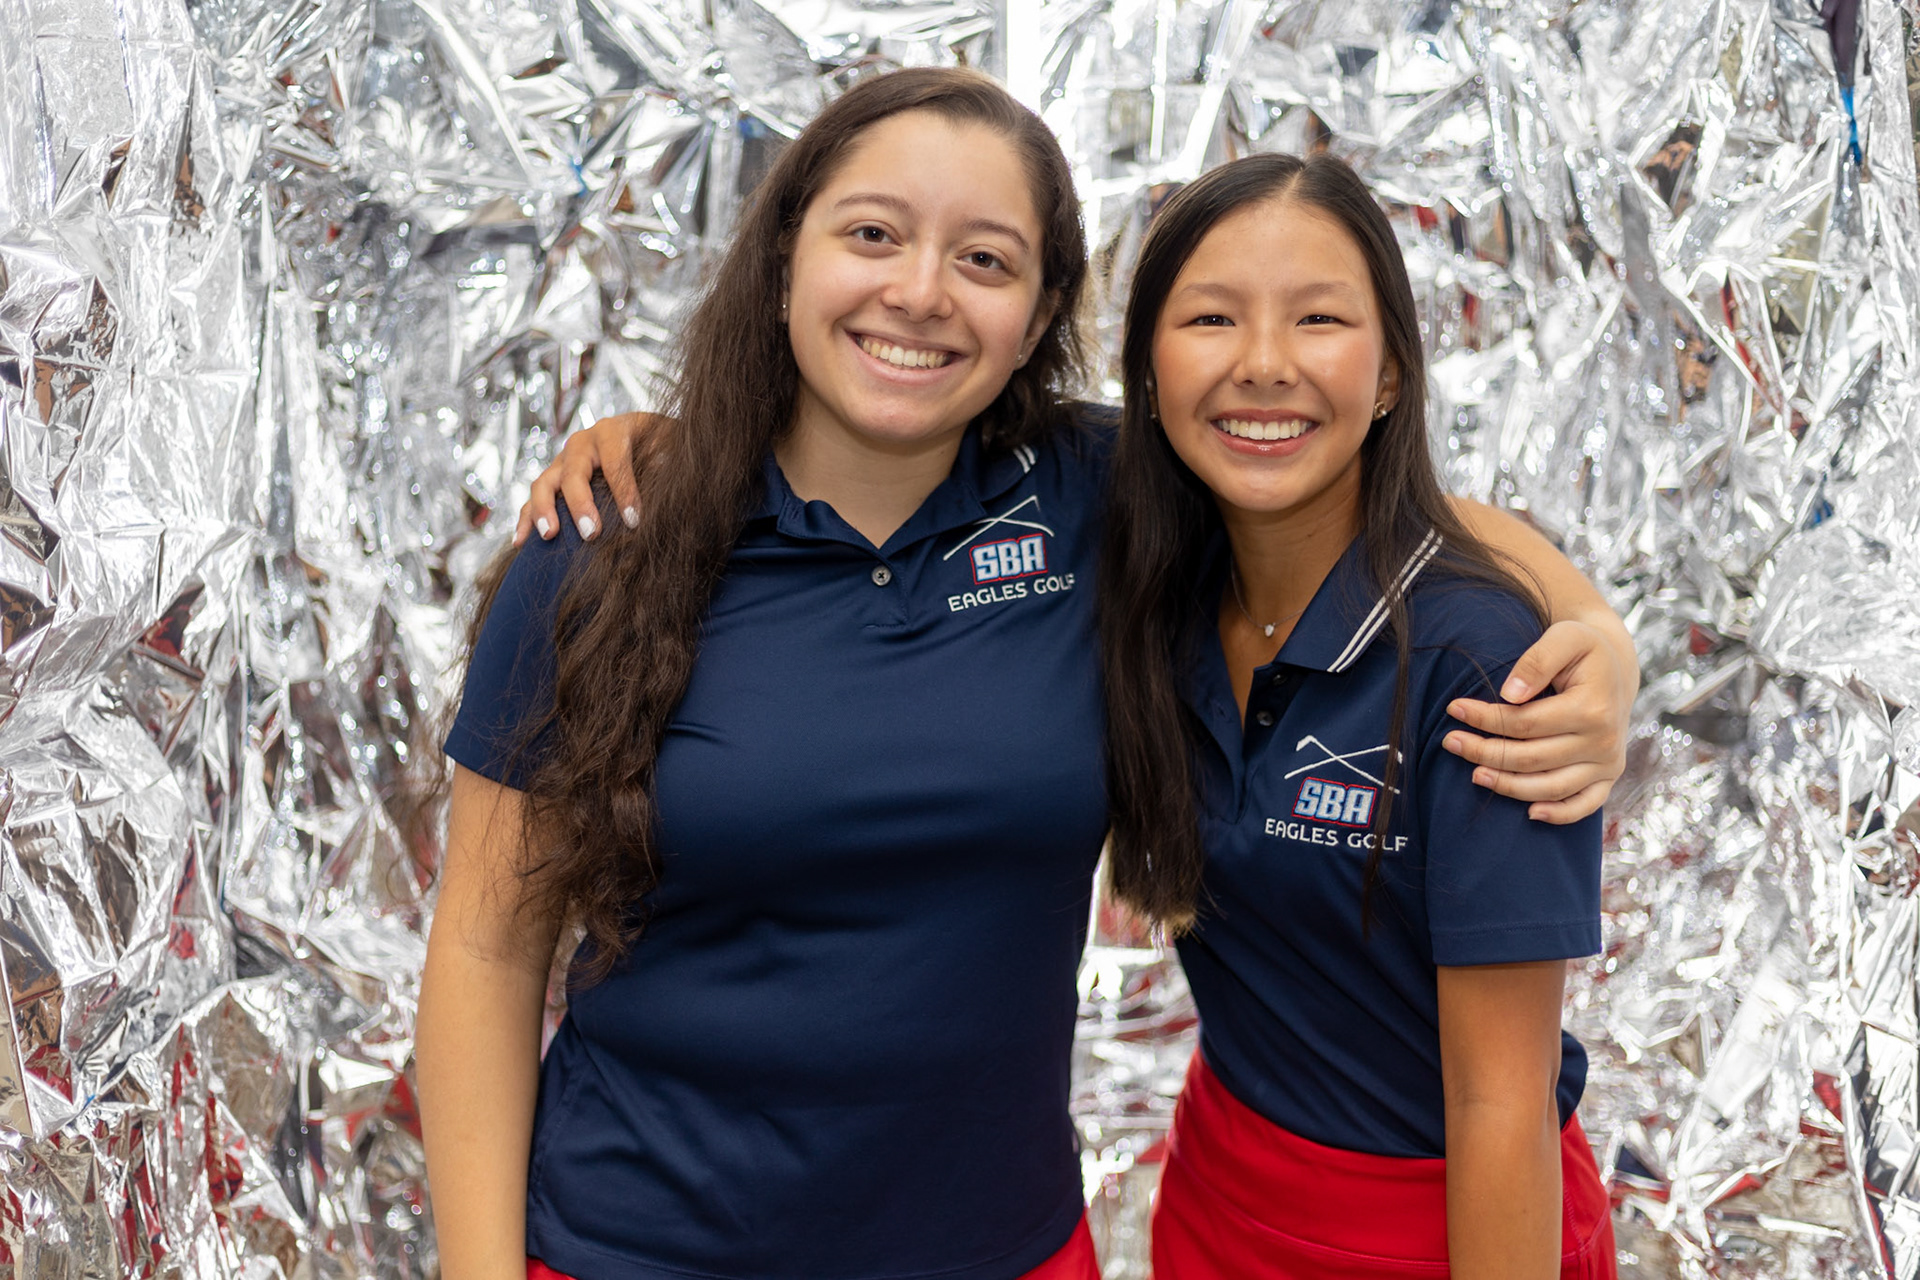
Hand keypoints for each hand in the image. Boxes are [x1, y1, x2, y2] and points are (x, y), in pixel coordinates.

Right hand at [512, 413, 656, 544]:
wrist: (647, 436)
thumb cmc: (662, 444)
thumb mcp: (671, 445)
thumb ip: (669, 462)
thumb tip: (670, 493)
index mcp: (614, 431)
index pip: (615, 461)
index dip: (624, 491)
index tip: (634, 521)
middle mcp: (583, 443)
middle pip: (573, 472)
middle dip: (580, 504)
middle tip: (592, 534)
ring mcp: (564, 461)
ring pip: (544, 483)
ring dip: (544, 510)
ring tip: (549, 535)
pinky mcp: (554, 480)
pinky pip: (533, 499)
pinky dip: (526, 519)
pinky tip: (521, 542)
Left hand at [1443, 619, 1633, 824]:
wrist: (1617, 668)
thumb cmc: (1583, 649)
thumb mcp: (1565, 637)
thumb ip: (1537, 661)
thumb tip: (1510, 694)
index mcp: (1593, 708)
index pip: (1526, 723)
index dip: (1486, 719)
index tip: (1454, 709)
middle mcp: (1604, 742)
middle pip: (1532, 758)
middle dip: (1486, 752)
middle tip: (1451, 742)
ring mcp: (1608, 763)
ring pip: (1551, 787)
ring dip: (1508, 786)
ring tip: (1473, 775)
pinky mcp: (1608, 776)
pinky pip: (1585, 805)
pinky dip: (1560, 814)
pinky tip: (1530, 814)